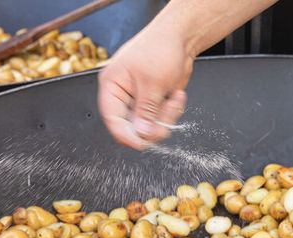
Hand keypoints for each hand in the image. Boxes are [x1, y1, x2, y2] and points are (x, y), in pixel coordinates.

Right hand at [98, 26, 192, 149]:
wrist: (180, 38)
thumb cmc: (160, 48)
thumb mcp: (153, 82)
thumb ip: (146, 111)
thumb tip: (141, 134)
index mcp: (112, 86)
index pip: (112, 119)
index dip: (126, 135)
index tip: (142, 143)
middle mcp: (122, 95)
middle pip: (131, 127)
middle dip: (153, 125)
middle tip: (167, 118)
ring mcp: (137, 100)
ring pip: (148, 127)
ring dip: (166, 117)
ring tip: (174, 98)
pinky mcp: (152, 103)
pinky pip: (160, 120)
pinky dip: (171, 112)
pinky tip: (176, 95)